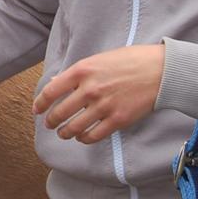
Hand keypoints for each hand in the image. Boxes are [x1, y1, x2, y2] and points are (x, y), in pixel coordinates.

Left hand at [32, 44, 164, 143]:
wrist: (160, 71)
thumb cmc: (129, 61)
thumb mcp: (98, 59)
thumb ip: (76, 73)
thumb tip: (54, 82)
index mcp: (82, 70)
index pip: (51, 91)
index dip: (41, 103)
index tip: (37, 110)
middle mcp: (89, 89)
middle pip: (60, 112)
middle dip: (51, 121)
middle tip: (50, 124)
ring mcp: (103, 106)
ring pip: (74, 127)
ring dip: (65, 133)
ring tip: (63, 134)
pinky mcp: (118, 120)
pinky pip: (94, 135)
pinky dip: (84, 139)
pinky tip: (82, 137)